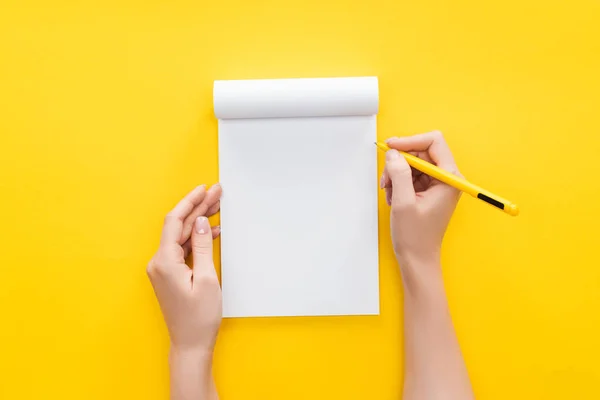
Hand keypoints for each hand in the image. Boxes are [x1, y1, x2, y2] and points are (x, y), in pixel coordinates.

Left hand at [147, 184, 222, 353]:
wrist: (190, 344)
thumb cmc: (199, 317)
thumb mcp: (207, 278)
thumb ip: (201, 246)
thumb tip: (199, 221)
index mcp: (164, 262)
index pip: (175, 221)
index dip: (190, 202)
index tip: (204, 188)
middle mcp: (158, 262)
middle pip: (178, 226)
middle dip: (198, 208)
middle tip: (217, 193)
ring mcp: (162, 269)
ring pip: (181, 236)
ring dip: (198, 222)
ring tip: (218, 207)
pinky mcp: (169, 275)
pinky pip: (182, 249)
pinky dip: (196, 239)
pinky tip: (211, 231)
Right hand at [381, 131, 460, 275]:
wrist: (418, 258)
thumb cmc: (416, 236)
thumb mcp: (404, 202)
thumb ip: (399, 173)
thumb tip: (393, 153)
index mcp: (449, 178)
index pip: (433, 142)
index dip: (410, 140)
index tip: (391, 147)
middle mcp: (447, 178)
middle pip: (421, 151)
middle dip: (400, 162)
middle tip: (386, 179)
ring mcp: (438, 184)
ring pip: (413, 163)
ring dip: (397, 174)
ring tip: (390, 193)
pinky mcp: (429, 189)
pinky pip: (411, 175)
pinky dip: (398, 182)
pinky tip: (394, 197)